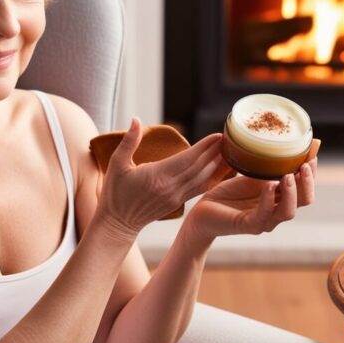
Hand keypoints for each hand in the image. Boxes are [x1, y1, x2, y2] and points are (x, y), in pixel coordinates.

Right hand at [95, 118, 228, 239]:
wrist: (117, 223)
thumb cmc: (115, 193)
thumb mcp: (117, 164)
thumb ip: (129, 142)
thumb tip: (135, 119)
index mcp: (158, 176)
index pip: (188, 159)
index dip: (205, 147)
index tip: (217, 135)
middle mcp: (171, 188)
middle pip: (200, 168)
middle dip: (215, 153)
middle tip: (229, 139)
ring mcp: (176, 197)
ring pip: (203, 179)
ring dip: (216, 165)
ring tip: (228, 152)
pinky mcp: (177, 203)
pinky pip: (198, 189)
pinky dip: (211, 179)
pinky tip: (219, 171)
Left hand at [185, 157, 316, 240]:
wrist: (205, 210)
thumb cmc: (229, 192)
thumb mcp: (253, 174)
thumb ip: (271, 166)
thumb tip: (287, 144)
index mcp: (280, 199)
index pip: (305, 189)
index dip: (312, 175)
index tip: (311, 157)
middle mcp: (276, 211)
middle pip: (304, 201)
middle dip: (307, 183)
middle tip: (303, 166)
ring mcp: (264, 221)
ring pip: (288, 212)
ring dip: (291, 192)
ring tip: (288, 175)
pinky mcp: (248, 225)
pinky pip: (263, 216)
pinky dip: (268, 200)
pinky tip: (269, 185)